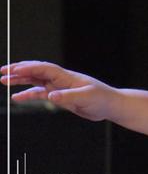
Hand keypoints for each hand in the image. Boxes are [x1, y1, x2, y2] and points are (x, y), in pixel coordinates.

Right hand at [1, 61, 116, 121]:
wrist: (110, 105)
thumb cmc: (102, 99)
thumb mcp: (86, 98)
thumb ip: (68, 97)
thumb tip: (51, 96)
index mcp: (67, 77)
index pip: (44, 69)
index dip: (29, 68)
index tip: (13, 70)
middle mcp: (61, 80)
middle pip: (37, 72)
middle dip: (19, 70)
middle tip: (3, 71)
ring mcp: (60, 88)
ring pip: (36, 81)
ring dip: (20, 80)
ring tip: (4, 80)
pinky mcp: (60, 97)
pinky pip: (40, 94)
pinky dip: (28, 94)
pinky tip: (17, 97)